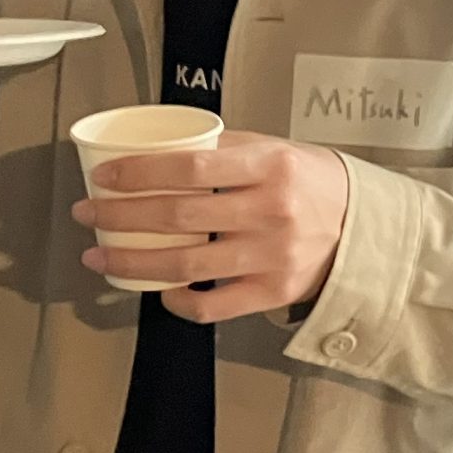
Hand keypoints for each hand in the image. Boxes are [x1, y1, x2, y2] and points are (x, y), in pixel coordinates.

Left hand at [70, 131, 348, 323]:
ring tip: (101, 257)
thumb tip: (161, 147)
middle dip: (120, 215)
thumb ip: (225, 148)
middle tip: (88, 213)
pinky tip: (159, 291)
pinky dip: (178, 301)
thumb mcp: (276, 150)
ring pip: (185, 264)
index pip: (189, 166)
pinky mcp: (272, 293)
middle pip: (177, 215)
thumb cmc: (312, 184)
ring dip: (133, 262)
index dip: (139, 172)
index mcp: (270, 167)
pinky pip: (212, 304)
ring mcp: (271, 257)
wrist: (363, 229)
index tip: (105, 177)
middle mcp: (270, 211)